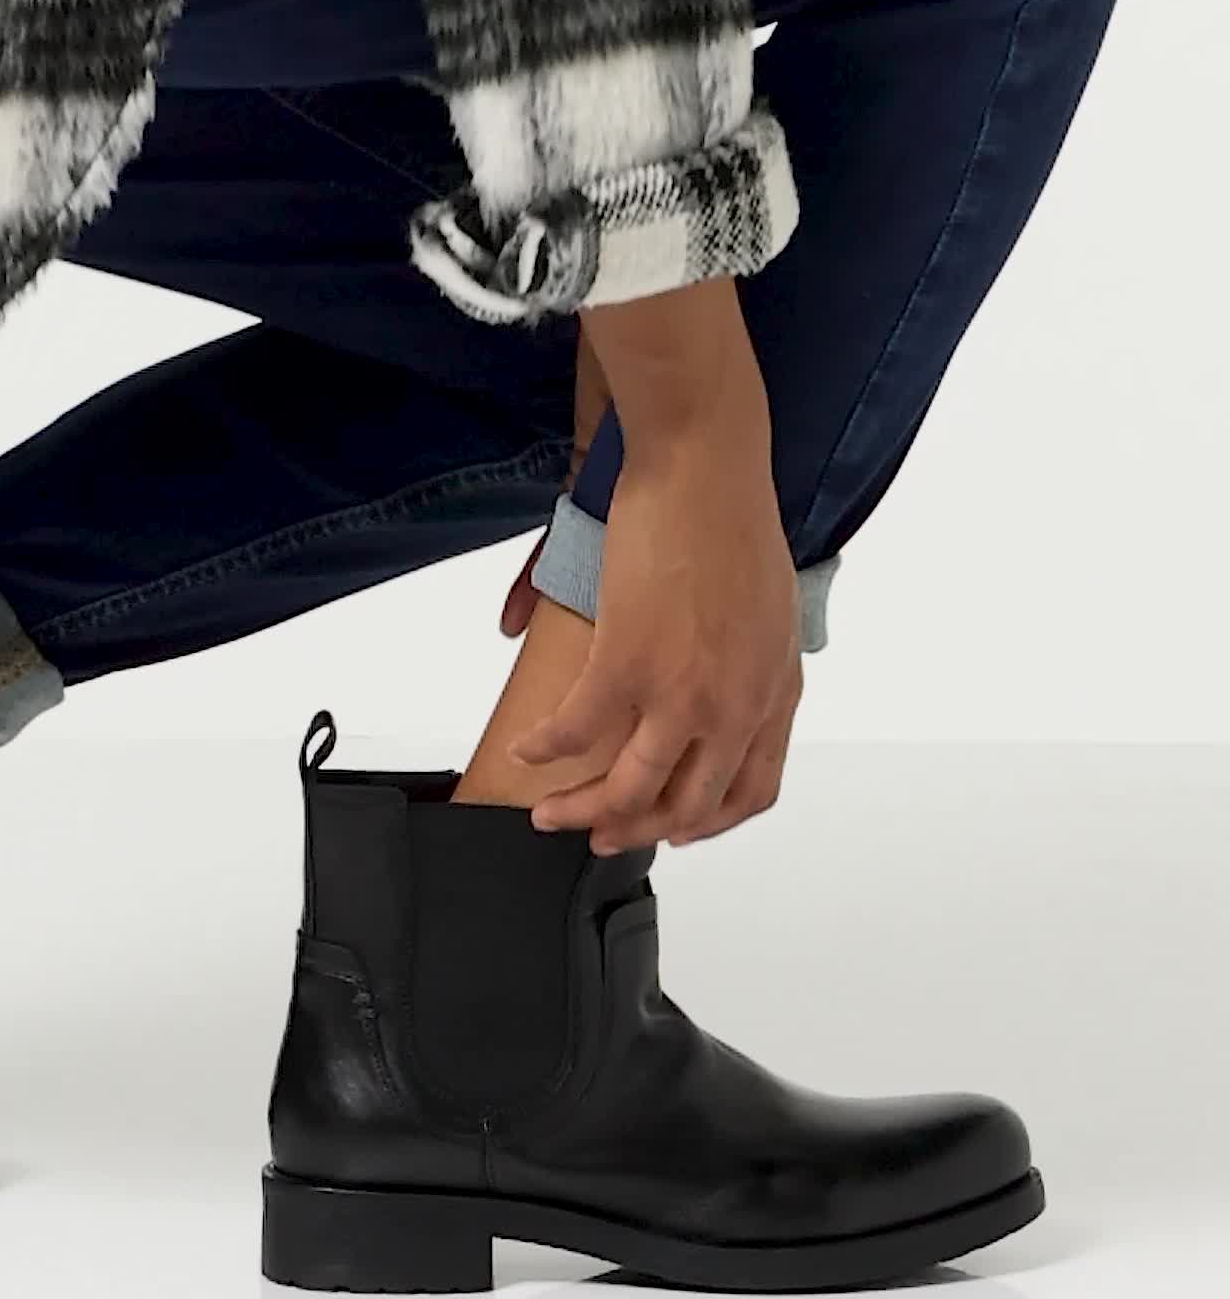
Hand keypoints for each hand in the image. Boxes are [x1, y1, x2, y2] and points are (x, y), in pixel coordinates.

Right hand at [513, 346, 801, 851]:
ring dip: (580, 811)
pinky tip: (524, 749)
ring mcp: (683, 693)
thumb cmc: (731, 516)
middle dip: (634, 829)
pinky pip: (575, 732)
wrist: (706, 464)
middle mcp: (735, 705)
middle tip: (597, 834)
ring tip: (546, 814)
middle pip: (685, 806)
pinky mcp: (629, 664)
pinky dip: (542, 749)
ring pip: (627, 790)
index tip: (673, 827)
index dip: (705, 821)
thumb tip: (710, 679)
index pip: (751, 790)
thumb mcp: (765, 606)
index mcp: (775, 690)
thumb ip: (745, 659)